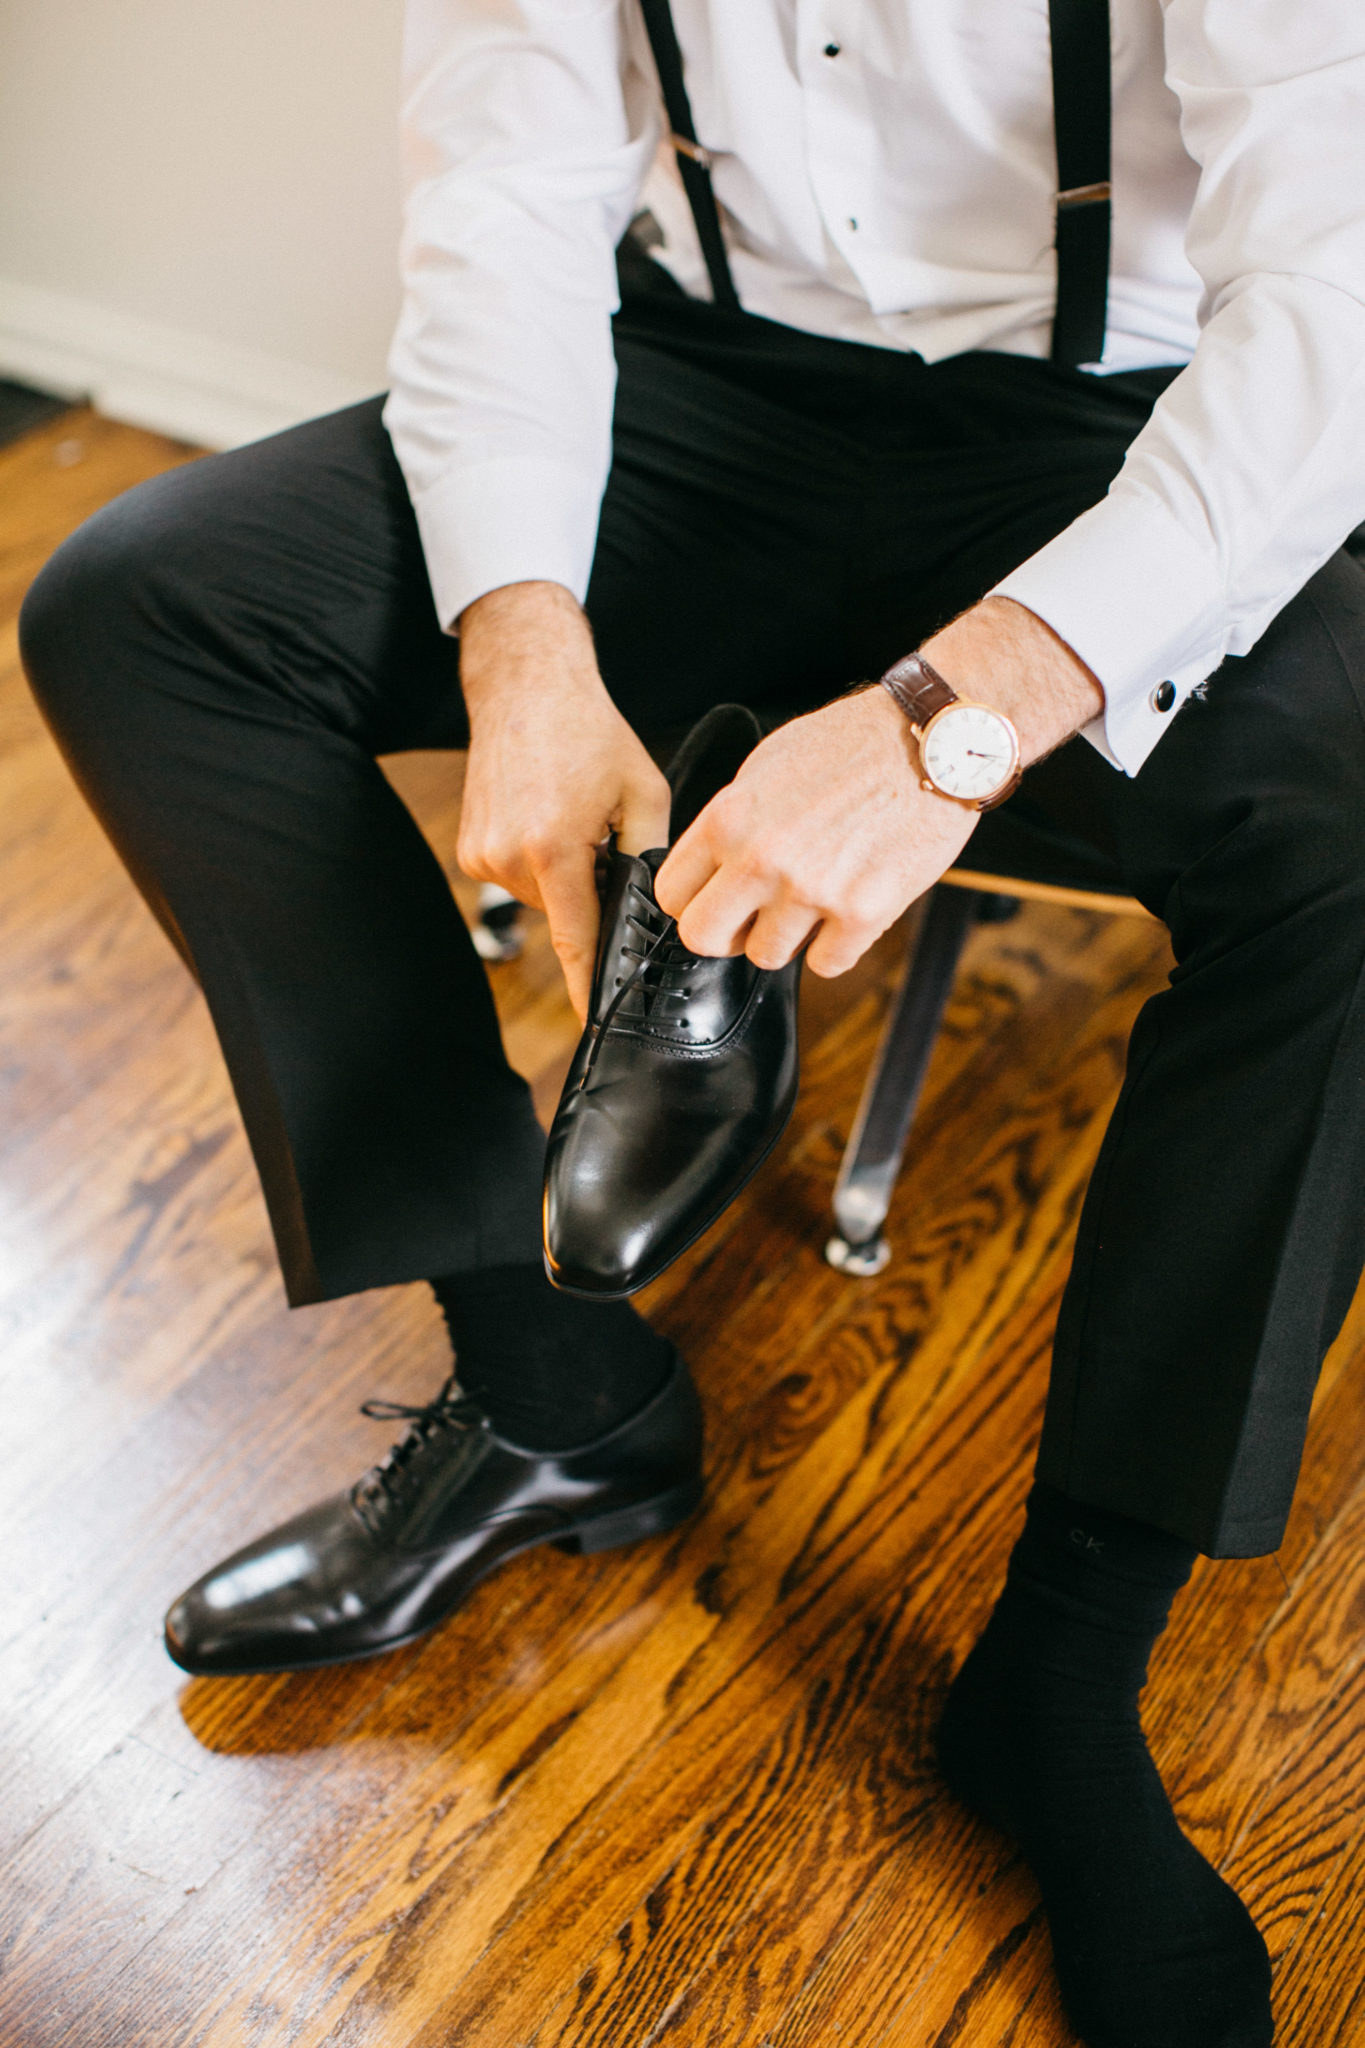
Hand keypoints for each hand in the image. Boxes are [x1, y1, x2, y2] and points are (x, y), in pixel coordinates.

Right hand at [457, 582, 669, 1019]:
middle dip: (592, 891)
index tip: (603, 1025)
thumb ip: (650, 858)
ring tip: (572, 815)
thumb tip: (657, 911)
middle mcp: (509, 858)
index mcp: (555, 847)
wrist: (524, 686)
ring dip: (566, 874)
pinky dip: (541, 861)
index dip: (592, 986)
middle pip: (565, 914)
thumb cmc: (589, 732)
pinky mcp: (469, 849)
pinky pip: (519, 878)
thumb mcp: (642, 792)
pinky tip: (548, 815)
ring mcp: (482, 856)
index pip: (577, 940)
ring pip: (543, 897)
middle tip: (603, 837)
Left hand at [655, 687, 977, 975]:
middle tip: (753, 916)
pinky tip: (847, 910)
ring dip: (788, 936)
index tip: (713, 900)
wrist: (931, 741)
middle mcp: (763, 858)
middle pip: (704, 939)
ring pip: (768, 956)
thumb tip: (708, 864)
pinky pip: (826, 965)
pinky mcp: (863, 913)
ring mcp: (812, 890)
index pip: (672, 894)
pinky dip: (835, 946)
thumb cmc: (852, 745)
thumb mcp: (767, 765)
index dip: (693, 901)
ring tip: (814, 898)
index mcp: (729, 818)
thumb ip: (732, 820)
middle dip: (727, 933)